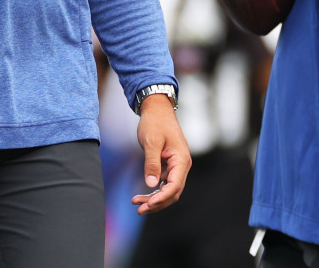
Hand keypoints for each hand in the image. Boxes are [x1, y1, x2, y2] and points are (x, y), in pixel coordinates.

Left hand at [130, 94, 190, 214]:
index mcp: (181, 159)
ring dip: (154, 199)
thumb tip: (152, 185)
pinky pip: (163, 183)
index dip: (162, 197)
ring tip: (137, 204)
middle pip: (173, 192)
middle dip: (157, 203)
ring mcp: (176, 166)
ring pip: (168, 190)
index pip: (175, 185)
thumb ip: (152, 164)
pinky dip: (153, 191)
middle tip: (139, 209)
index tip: (148, 204)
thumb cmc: (155, 122)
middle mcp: (181, 165)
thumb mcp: (151, 142)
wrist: (156, 109)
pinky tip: (141, 196)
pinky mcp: (168, 166)